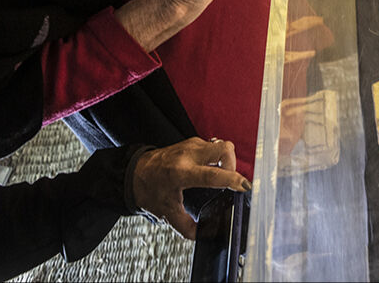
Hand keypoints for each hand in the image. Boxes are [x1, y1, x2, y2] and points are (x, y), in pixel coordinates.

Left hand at [132, 137, 248, 238]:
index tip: (244, 186)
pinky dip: (218, 157)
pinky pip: (214, 146)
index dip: (232, 180)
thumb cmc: (148, 189)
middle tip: (229, 180)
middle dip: (233, 165)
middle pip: (224, 149)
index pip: (213, 174)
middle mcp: (188, 155)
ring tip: (221, 176)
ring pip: (221, 145)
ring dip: (227, 160)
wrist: (134, 172)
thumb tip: (203, 235)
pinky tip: (212, 170)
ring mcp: (191, 145)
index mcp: (180, 173)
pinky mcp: (192, 142)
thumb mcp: (166, 211)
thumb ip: (186, 226)